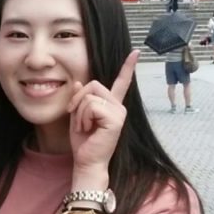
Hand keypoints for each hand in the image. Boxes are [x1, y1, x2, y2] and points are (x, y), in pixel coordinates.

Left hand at [66, 50, 139, 171]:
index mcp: (111, 105)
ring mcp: (119, 112)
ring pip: (90, 97)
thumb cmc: (83, 142)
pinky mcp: (116, 119)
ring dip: (79, 113)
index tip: (136, 52)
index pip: (121, 82)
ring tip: (85, 127)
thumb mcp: (77, 116)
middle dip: (78, 100)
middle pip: (93, 84)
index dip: (128, 66)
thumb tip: (79, 82)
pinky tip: (88, 129)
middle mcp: (119, 106)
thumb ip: (79, 99)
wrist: (87, 162)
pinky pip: (91, 107)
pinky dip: (83, 118)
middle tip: (78, 119)